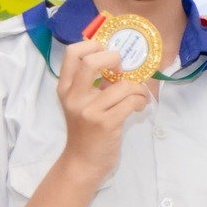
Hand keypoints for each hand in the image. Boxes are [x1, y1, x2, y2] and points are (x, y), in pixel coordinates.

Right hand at [54, 38, 152, 180]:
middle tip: (123, 68)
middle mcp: (74, 97)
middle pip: (91, 61)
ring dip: (138, 88)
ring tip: (139, 95)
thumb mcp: (81, 104)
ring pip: (122, 84)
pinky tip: (139, 107)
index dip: (93, 45)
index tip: (108, 52)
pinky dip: (141, 101)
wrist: (83, 162)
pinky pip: (132, 101)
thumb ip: (93, 84)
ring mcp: (89, 110)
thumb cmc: (86, 130)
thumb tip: (119, 61)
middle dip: (114, 58)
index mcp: (65, 88)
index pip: (72, 53)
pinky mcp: (106, 123)